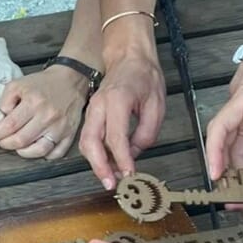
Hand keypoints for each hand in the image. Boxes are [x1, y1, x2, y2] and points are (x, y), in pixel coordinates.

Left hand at [0, 65, 87, 159]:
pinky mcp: (70, 134)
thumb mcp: (18, 84)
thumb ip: (5, 101)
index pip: (10, 125)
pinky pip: (56, 153)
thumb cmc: (43, 83)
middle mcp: (47, 116)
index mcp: (34, 103)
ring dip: (23, 152)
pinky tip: (36, 147)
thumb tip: (0, 119)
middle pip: (21, 140)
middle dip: (5, 143)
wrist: (70, 80)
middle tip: (1, 140)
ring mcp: (60, 127)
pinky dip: (45, 155)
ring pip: (38, 150)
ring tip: (17, 146)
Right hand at [79, 53, 164, 188]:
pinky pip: (88, 138)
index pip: (116, 137)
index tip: (130, 174)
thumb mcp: (156, 104)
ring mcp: (91, 110)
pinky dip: (95, 154)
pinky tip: (107, 163)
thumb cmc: (144, 77)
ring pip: (85, 142)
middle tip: (111, 184)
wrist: (128, 58)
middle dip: (99, 166)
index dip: (123, 159)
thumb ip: (146, 133)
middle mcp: (98, 106)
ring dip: (95, 163)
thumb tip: (134, 154)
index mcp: (117, 100)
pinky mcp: (90, 115)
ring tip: (111, 178)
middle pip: (90, 142)